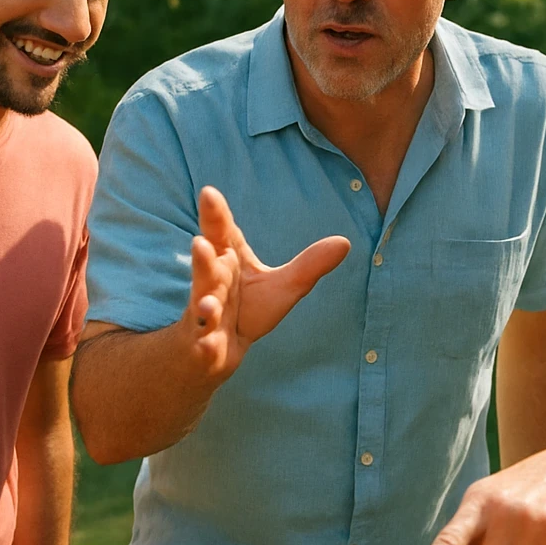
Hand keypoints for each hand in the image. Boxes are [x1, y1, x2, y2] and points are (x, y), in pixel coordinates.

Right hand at [182, 186, 349, 382]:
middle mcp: (213, 283)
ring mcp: (206, 314)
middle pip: (208, 269)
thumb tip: (345, 242)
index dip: (214, 214)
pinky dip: (205, 345)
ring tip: (206, 304)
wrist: (219, 351)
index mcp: (227, 260)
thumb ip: (308, 266)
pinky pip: (204, 343)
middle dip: (204, 258)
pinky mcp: (204, 342)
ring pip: (203, 305)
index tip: (208, 192)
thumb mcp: (283, 285)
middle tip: (200, 242)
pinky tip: (208, 346)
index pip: (221, 233)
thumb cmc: (247, 310)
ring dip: (204, 303)